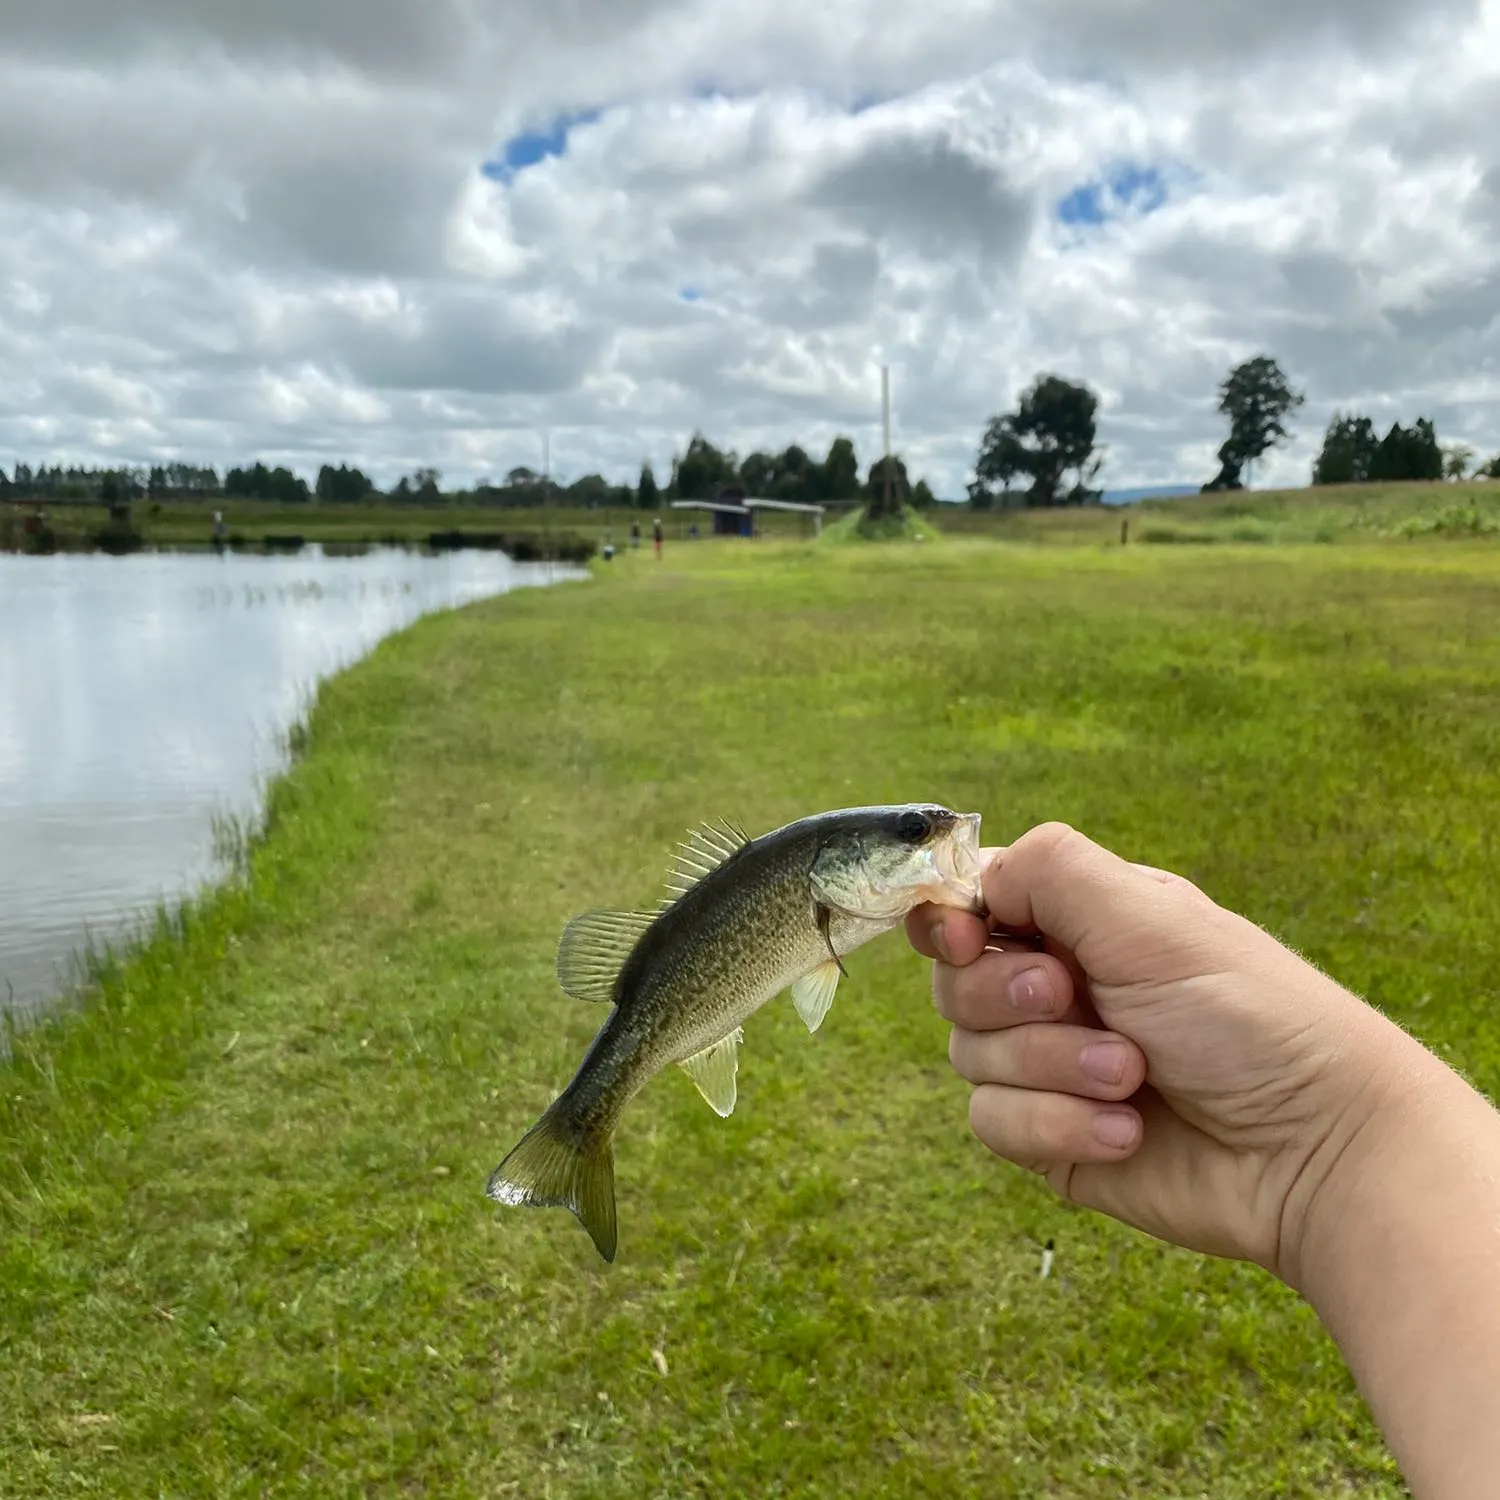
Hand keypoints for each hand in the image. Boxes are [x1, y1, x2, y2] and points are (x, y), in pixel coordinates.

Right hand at [905, 822, 1424, 1283]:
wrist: (1313, 1150)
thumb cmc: (1247, 1016)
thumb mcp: (1149, 918)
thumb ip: (1048, 871)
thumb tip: (971, 879)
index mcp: (1078, 922)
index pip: (970, 904)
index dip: (950, 921)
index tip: (966, 938)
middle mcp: (1056, 987)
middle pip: (953, 981)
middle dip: (1008, 997)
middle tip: (1073, 997)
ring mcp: (1049, 1065)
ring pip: (968, 1055)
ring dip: (1050, 1067)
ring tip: (1133, 1077)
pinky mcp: (1051, 1136)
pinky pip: (994, 1124)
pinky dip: (1057, 1124)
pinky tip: (1128, 1131)